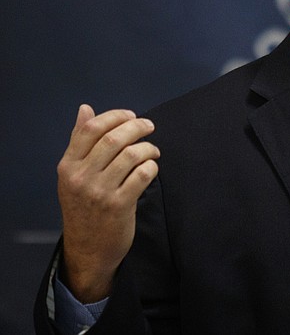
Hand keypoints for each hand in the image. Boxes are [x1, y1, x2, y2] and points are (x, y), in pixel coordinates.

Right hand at [57, 105, 159, 302]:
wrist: (87, 250)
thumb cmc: (84, 207)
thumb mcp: (74, 174)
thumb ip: (80, 141)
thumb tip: (85, 108)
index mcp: (68, 165)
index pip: (91, 129)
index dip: (115, 116)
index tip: (131, 115)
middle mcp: (81, 177)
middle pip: (114, 139)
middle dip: (137, 127)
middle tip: (149, 126)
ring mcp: (100, 192)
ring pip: (132, 154)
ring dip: (148, 148)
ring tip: (152, 151)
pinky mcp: (119, 205)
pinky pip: (143, 175)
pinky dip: (152, 167)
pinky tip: (151, 169)